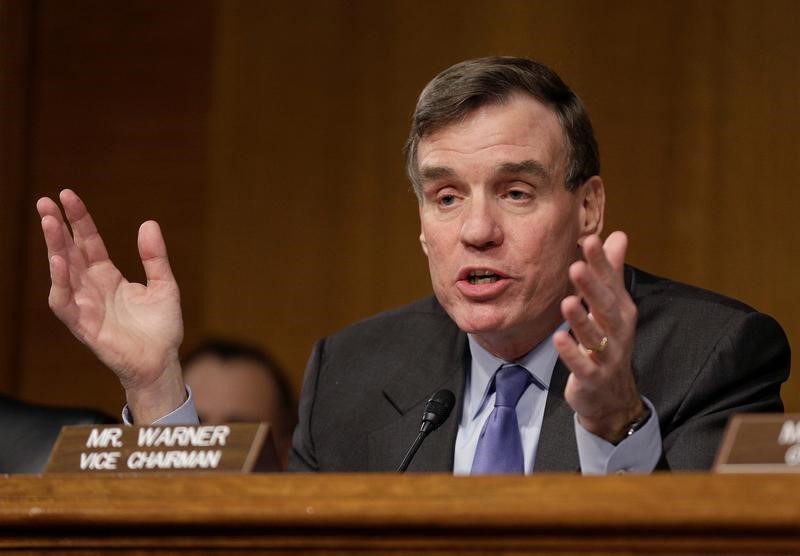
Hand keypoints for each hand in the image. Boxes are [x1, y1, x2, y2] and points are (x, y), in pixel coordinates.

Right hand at [36, 189, 185, 422]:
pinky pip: (64, 303)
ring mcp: (85, 305)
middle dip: (56, 228)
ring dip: (54, 248)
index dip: (78, 220)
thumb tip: (148, 224)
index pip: (88, 242)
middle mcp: (91, 288)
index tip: (67, 195)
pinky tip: (59, 262)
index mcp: (108, 276)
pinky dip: (60, 283)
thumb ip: (155, 257)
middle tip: (45, 202)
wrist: (162, 362)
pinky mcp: (83, 325)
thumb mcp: (164, 285)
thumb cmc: (161, 328)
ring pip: (62, 273)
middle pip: (69, 252)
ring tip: (49, 223)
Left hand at [553, 231, 643, 443]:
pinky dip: (571, 352)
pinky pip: (582, 364)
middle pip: (606, 306)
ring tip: (566, 301)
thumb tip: (618, 235)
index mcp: (621, 310)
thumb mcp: (613, 307)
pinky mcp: (593, 377)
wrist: (612, 396)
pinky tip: (558, 338)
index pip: (611, 282)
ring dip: (581, 319)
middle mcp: (618, 331)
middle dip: (593, 287)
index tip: (590, 240)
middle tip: (577, 265)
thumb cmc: (609, 343)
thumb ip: (612, 272)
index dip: (601, 263)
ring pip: (595, 335)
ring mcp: (607, 356)